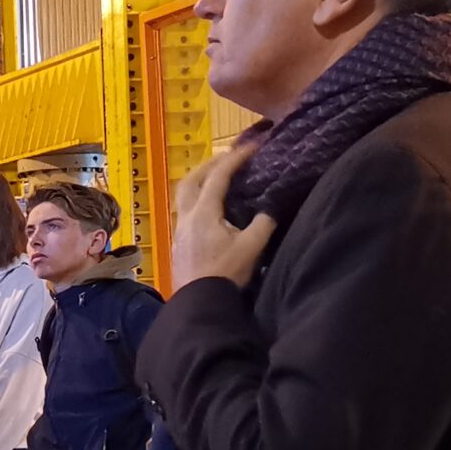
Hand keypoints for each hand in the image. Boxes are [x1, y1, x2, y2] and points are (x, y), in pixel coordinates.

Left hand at [171, 142, 278, 289]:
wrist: (199, 302)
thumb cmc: (226, 273)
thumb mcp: (252, 247)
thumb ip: (264, 223)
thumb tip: (271, 206)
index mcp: (203, 213)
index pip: (218, 177)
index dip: (235, 158)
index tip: (251, 146)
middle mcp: (186, 217)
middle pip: (191, 180)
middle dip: (210, 164)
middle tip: (229, 156)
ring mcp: (179, 230)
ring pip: (184, 195)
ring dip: (200, 181)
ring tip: (218, 177)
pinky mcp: (179, 242)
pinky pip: (184, 210)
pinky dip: (197, 198)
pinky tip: (210, 206)